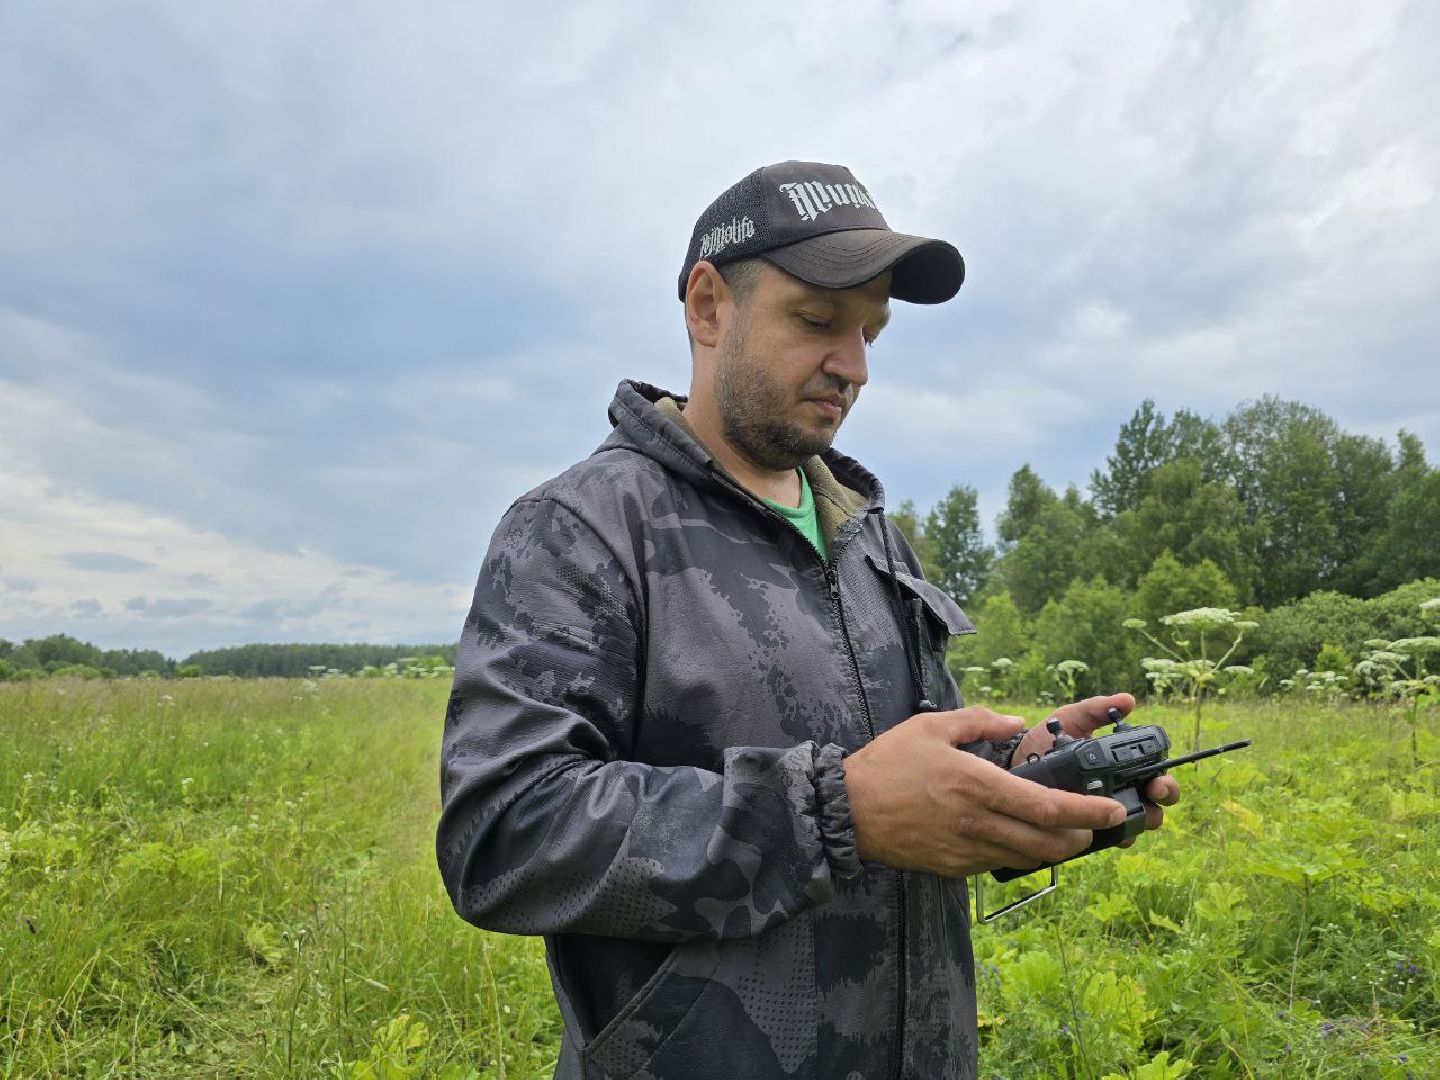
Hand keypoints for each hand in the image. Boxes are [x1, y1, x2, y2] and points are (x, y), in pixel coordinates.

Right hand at [843, 707, 1131, 876]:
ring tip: (1063, 833)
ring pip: (1027, 858)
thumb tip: (1017, 722)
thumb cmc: (889, 763)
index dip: (1088, 812)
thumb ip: (980, 720)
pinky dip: (1018, 854)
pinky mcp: (952, 867)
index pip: (1048, 807)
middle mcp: (978, 823)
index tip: (1112, 810)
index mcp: (978, 785)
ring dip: (1052, 849)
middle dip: (1082, 837)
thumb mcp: (932, 726)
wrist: (848, 810)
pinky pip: (997, 864)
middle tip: (1096, 826)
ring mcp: (966, 850)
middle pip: (1048, 842)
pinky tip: (1019, 839)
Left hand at [1010, 693, 1180, 834]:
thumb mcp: (1072, 719)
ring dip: (1141, 820)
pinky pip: (1107, 838)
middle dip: (1161, 799)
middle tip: (1153, 793)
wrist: (1013, 764)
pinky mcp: (1085, 828)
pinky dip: (1111, 836)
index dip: (1164, 779)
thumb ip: (1096, 709)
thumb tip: (1129, 700)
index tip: (1158, 780)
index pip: (1156, 774)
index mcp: (1122, 764)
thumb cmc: (1046, 740)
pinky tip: (1104, 832)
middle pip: (1155, 802)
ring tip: (1130, 816)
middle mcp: (1120, 789)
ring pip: (1137, 822)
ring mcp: (1104, 810)